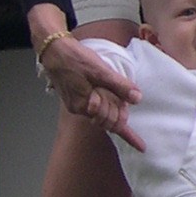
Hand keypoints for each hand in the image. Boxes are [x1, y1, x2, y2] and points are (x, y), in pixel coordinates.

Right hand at [42, 32, 144, 150]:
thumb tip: (136, 98)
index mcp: (86, 105)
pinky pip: (95, 106)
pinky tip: (112, 99)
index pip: (111, 124)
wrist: (54, 51)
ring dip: (113, 107)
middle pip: (108, 120)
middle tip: (129, 98)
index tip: (141, 145)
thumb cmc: (75, 59)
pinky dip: (105, 103)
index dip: (127, 131)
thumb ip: (119, 85)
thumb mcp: (101, 70)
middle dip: (120, 114)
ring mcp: (78, 104)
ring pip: (102, 113)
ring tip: (119, 92)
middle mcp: (81, 109)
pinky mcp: (77, 98)